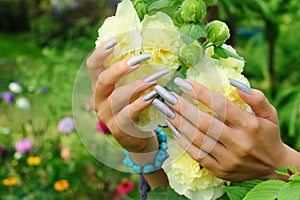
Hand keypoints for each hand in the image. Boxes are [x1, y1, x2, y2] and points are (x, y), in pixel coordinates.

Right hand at [86, 41, 168, 187]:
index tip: (115, 41)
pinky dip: (141, 103)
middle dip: (121, 68)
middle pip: (103, 80)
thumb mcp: (128, 89)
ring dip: (139, 85)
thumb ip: (129, 75)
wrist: (136, 137)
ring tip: (155, 79)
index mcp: (99, 87)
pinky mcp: (117, 128)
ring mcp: (106, 115)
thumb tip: (143, 50)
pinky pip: (128, 113)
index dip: (101, 53)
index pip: (92, 66)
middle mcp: (99, 100)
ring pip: (118, 96)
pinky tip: (153, 96)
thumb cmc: (134, 107)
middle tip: (142, 59)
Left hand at [156, 78, 299, 181]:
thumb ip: (256, 98)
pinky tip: (174, 128)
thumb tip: (234, 84)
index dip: (200, 93)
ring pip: (198, 139)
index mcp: (250, 125)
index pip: (221, 105)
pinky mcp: (220, 171)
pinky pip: (197, 155)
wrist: (272, 167)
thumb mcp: (270, 114)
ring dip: (179, 123)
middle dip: (182, 107)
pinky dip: (184, 141)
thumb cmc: (267, 135)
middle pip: (205, 122)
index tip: (183, 83)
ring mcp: (228, 159)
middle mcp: (238, 143)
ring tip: (165, 110)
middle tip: (167, 96)